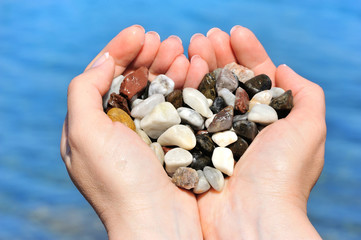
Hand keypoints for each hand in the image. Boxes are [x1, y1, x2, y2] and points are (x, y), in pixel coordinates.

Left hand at [60, 25, 201, 239]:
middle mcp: (117, 129)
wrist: (159, 222)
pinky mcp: (171, 141)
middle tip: (164, 39)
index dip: (119, 50)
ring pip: (156, 90)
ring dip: (167, 66)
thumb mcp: (85, 134)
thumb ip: (82, 92)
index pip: (103, 76)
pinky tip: (192, 68)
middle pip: (131, 80)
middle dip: (146, 55)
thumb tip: (100, 61)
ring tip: (180, 49)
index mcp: (92, 125)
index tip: (139, 32)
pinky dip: (183, 84)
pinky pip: (176, 105)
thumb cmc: (119, 181)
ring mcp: (146, 135)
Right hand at [188, 26, 325, 238]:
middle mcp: (239, 124)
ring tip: (192, 43)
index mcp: (266, 118)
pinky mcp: (191, 145)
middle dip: (219, 54)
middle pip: (227, 80)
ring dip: (200, 65)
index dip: (247, 51)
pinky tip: (181, 69)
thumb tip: (283, 68)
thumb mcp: (310, 129)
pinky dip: (184, 89)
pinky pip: (186, 112)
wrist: (250, 218)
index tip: (235, 31)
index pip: (256, 76)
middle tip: (206, 34)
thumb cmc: (283, 174)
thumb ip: (306, 94)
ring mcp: (213, 134)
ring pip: (205, 92)